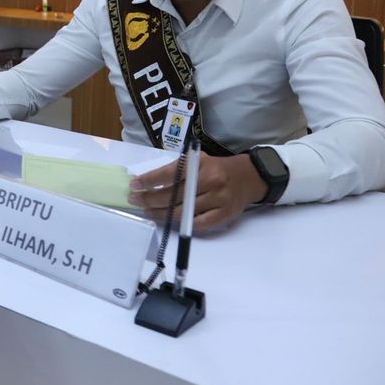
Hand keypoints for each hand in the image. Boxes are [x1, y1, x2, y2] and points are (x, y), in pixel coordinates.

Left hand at [128, 153, 265, 231]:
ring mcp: (218, 199)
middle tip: (135, 201)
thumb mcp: (199, 160)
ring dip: (160, 213)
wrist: (249, 177)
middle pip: (173, 195)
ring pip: (182, 212)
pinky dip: (181, 224)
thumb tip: (149, 181)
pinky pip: (198, 224)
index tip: (134, 185)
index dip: (149, 181)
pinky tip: (168, 221)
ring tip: (147, 211)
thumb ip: (178, 169)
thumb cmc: (217, 168)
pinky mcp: (224, 215)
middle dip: (149, 199)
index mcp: (200, 165)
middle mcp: (209, 181)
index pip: (169, 174)